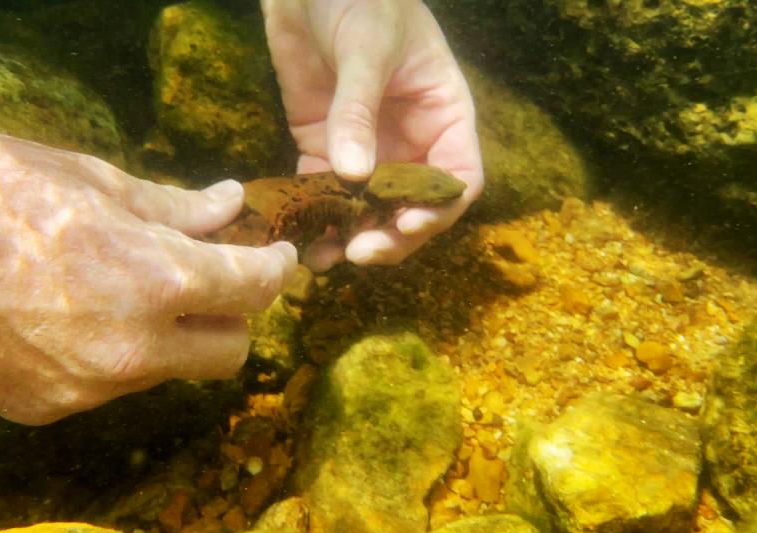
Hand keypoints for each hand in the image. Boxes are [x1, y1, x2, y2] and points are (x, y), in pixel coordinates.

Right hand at [0, 117, 296, 424]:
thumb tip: (231, 207)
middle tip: (215, 276)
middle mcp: (131, 351)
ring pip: (168, 371)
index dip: (275, 268)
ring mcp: (85, 389)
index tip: (275, 254)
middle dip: (234, 316)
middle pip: (228, 354)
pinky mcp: (42, 407)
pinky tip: (75, 312)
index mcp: (155, 282)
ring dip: (171, 334)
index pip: (253, 291)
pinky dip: (116, 354)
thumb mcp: (96, 180)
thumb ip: (177, 207)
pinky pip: (108, 385)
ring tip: (128, 285)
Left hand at [261, 0, 482, 269]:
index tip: (408, 224)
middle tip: (359, 252)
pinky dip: (313, 216)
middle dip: (390, 234)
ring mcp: (365, 147)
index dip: (439, 209)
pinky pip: (322, 191)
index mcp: (442, 115)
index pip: (458, 177)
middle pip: (411, 206)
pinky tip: (299, 238)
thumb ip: (358, 110)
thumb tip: (353, 175)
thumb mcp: (366, 48)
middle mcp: (409, 141)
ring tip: (323, 260)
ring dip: (348, 236)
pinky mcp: (321, 146)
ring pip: (366, 208)